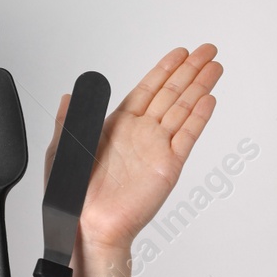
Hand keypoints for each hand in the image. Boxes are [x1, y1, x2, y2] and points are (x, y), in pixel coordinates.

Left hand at [45, 44, 222, 254]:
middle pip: (171, 93)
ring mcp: (157, 149)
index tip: (179, 54)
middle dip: (189, 70)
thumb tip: (69, 96)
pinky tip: (208, 99)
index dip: (164, 70)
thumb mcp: (62, 149)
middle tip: (206, 50)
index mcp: (117, 127)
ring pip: (183, 109)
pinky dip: (199, 117)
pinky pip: (187, 135)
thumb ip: (70, 119)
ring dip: (199, 86)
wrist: (88, 226)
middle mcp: (140, 135)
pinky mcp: (168, 165)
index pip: (147, 90)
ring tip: (214, 67)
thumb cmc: (74, 196)